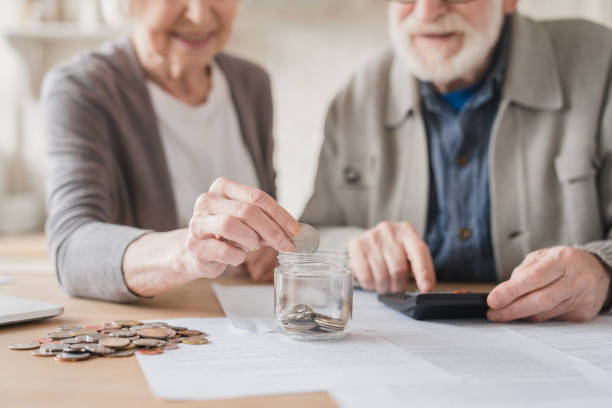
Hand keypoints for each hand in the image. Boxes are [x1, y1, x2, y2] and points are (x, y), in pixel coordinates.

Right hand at [183, 178, 299, 278]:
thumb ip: (267, 222)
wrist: (198, 253)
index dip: (280, 214)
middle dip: (271, 230)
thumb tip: (293, 232)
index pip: (257, 196)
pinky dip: (237, 256)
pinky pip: (223, 250)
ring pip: (230, 225)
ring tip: (253, 246)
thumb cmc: (227, 234)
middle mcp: (207, 201)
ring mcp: (198, 223)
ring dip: (250, 239)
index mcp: (223, 188)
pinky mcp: (195, 246)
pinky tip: (238, 257)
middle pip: (246, 211)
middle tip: (286, 245)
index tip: (295, 231)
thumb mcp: (248, 222)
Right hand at [348, 222, 435, 292]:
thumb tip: (426, 287)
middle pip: (399, 269)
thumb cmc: (392, 251)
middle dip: (398, 285)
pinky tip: (371, 281)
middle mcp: (389, 230)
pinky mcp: (356, 245)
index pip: (419, 251)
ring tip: (382, 283)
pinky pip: (365, 275)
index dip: (424, 272)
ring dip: (383, 287)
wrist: (369, 242)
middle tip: (395, 286)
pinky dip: (369, 284)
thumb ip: (419, 268)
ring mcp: (371, 236)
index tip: (426, 288)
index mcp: (407, 231)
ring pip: (382, 275)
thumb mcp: (408, 255)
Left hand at [487, 246, 611, 321]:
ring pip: (544, 314)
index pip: (534, 278)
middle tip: (493, 314)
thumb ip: (523, 272)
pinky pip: (552, 321)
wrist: (599, 272)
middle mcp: (575, 280)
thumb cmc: (564, 263)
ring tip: (504, 313)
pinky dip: (535, 318)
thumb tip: (504, 292)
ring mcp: (581, 299)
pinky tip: (526, 314)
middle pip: (540, 301)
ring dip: (521, 316)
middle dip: (512, 310)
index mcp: (562, 260)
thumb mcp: (542, 257)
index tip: (492, 300)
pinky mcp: (583, 315)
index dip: (511, 291)